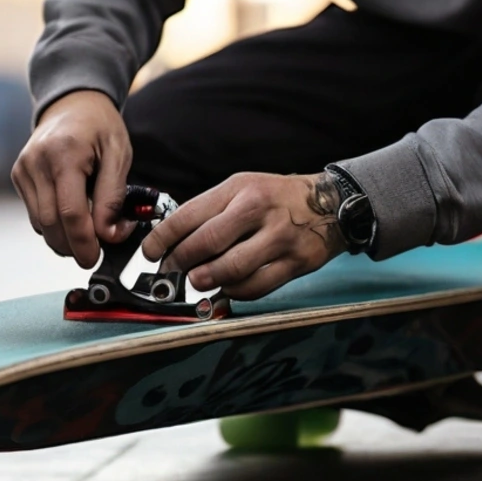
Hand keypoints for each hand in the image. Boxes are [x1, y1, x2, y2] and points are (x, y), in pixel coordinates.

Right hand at [11, 90, 132, 268]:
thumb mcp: (119, 155)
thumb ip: (114, 197)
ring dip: (63, 239)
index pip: (70, 212)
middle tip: (94, 253)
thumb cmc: (100, 127)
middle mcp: (37, 162)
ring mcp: (23, 169)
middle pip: (51, 224)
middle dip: (73, 247)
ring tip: (87, 233)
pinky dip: (53, 224)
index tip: (95, 258)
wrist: (72, 102)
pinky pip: (35, 214)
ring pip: (40, 224)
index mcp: (64, 154)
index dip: (83, 242)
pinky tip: (70, 216)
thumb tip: (108, 235)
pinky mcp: (18, 176)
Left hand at [140, 172, 347, 299]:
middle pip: (207, 243)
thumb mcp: (242, 188)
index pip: (189, 215)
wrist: (331, 203)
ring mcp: (279, 237)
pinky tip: (227, 287)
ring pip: (232, 268)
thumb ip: (210, 211)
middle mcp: (258, 210)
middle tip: (171, 271)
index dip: (163, 238)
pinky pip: (257, 286)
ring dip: (207, 280)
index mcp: (239, 189)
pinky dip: (235, 291)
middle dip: (181, 262)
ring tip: (197, 281)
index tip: (150, 252)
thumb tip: (173, 241)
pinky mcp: (296, 262)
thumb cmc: (276, 198)